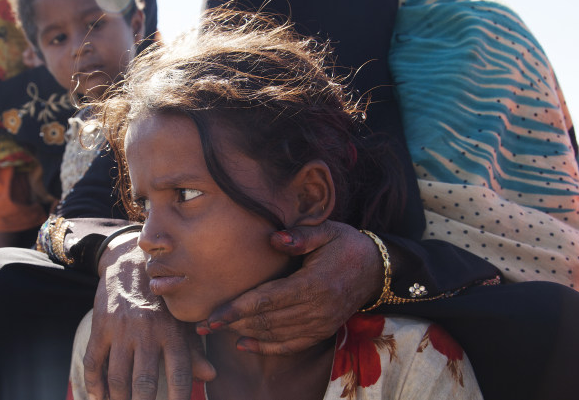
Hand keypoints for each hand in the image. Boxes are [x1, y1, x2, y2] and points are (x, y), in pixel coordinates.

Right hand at [84, 233, 215, 399]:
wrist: (130, 262)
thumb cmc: (162, 297)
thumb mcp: (181, 318)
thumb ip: (194, 349)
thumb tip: (210, 376)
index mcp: (172, 330)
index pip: (179, 373)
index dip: (178, 397)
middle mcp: (147, 331)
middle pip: (144, 382)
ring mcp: (121, 329)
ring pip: (117, 377)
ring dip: (118, 399)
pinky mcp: (100, 326)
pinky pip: (94, 362)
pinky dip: (94, 385)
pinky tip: (98, 397)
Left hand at [196, 220, 382, 354]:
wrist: (376, 269)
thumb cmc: (346, 245)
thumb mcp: (328, 231)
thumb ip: (301, 235)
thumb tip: (274, 237)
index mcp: (313, 284)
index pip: (267, 300)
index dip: (237, 308)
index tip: (213, 314)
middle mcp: (316, 309)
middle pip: (266, 320)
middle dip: (232, 324)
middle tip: (202, 324)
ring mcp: (320, 324)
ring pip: (274, 334)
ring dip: (244, 333)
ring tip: (216, 329)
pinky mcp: (322, 332)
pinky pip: (290, 345)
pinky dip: (266, 347)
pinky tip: (243, 344)